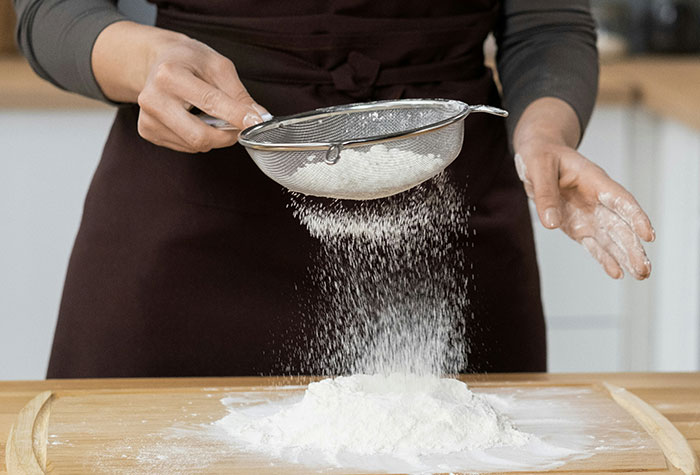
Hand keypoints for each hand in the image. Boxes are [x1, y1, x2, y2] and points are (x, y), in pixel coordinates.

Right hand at [93, 21, 267, 152]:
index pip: (210, 102)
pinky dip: (198, 138)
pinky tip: (193, 119)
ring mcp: (147, 118)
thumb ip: (239, 94)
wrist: (157, 61)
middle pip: (200, 136)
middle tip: (239, 126)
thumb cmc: (188, 61)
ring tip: (210, 114)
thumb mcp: (218, 66)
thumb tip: (259, 118)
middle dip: (227, 136)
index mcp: (169, 75)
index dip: (237, 116)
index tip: (257, 123)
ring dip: (213, 136)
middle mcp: (153, 98)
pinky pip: (185, 147)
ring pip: (195, 145)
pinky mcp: (147, 131)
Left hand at [514, 140, 653, 279]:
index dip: (635, 217)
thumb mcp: (538, 167)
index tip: (648, 235)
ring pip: (610, 238)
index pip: (620, 200)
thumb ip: (546, 194)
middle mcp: (596, 200)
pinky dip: (603, 257)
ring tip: (641, 274)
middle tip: (644, 269)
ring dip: (625, 256)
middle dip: (633, 247)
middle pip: (620, 225)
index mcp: (594, 180)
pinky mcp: (577, 225)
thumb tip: (552, 224)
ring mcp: (588, 214)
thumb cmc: (541, 155)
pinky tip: (617, 272)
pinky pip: (592, 244)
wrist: (536, 154)